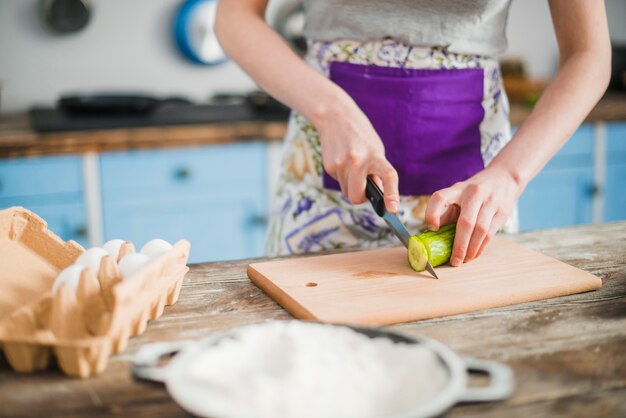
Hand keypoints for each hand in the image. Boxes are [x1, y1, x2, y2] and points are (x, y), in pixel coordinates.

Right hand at [315, 97, 399, 212]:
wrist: (336, 117)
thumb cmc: (361, 137)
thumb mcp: (376, 151)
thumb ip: (377, 173)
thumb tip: (377, 196)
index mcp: (375, 156)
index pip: (388, 176)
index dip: (391, 194)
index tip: (393, 209)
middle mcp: (357, 160)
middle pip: (356, 196)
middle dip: (360, 197)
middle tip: (364, 188)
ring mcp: (341, 164)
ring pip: (346, 191)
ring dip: (351, 185)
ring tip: (352, 167)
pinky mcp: (329, 166)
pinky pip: (339, 182)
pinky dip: (343, 177)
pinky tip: (343, 161)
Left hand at [425, 167, 522, 265]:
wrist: (504, 178)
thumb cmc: (475, 190)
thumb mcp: (458, 195)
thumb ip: (446, 213)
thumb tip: (432, 235)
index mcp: (457, 189)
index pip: (440, 198)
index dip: (432, 213)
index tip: (432, 228)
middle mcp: (473, 194)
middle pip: (465, 222)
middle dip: (459, 245)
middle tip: (454, 261)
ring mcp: (490, 202)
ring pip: (480, 230)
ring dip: (471, 249)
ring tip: (464, 260)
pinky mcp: (502, 212)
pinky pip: (491, 233)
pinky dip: (481, 247)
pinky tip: (475, 254)